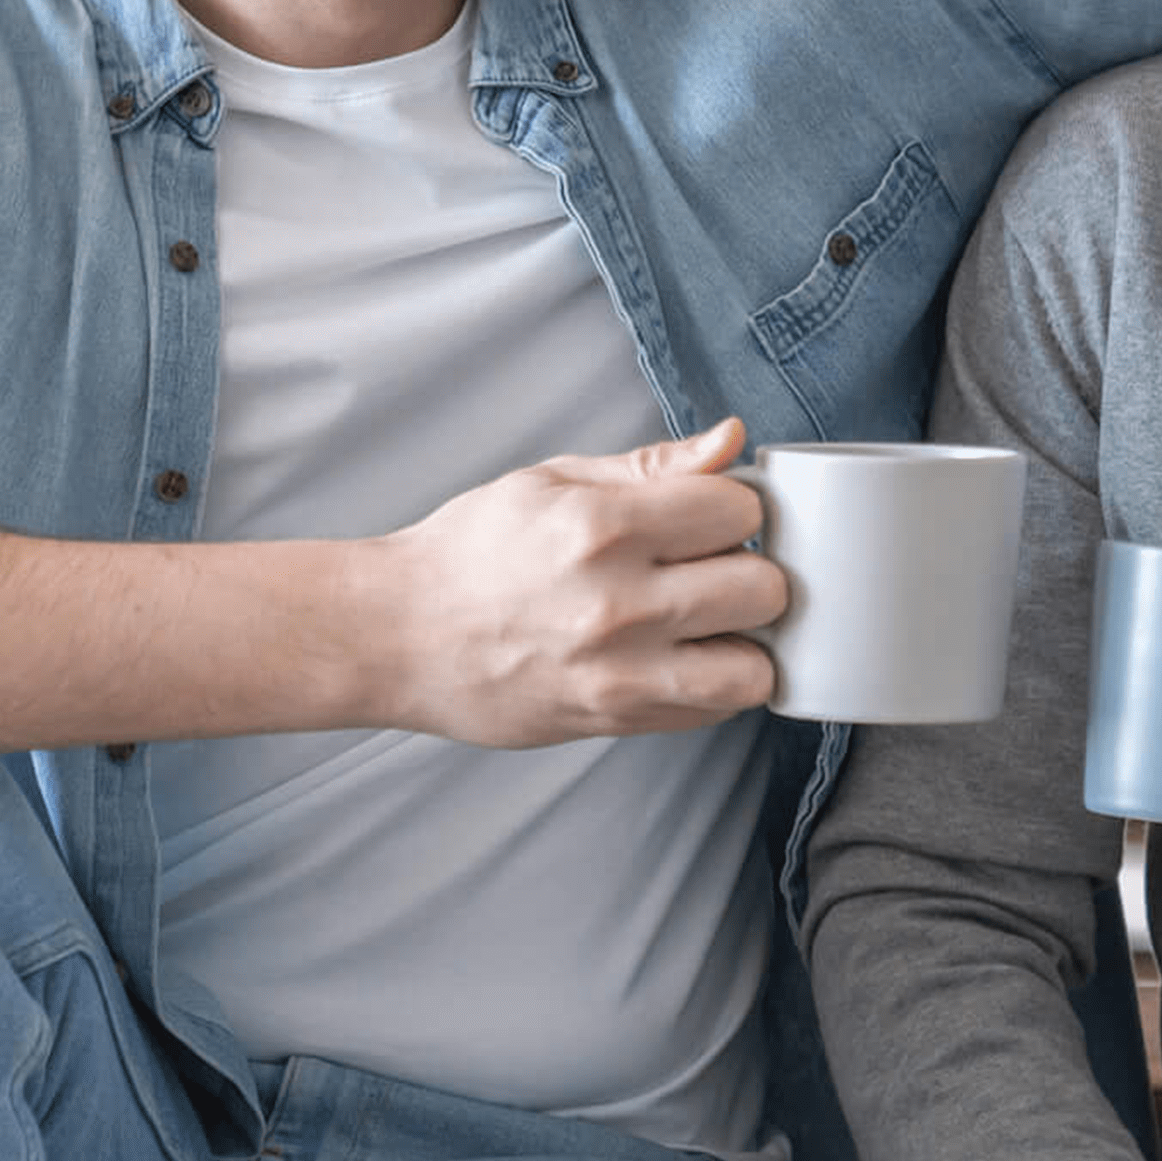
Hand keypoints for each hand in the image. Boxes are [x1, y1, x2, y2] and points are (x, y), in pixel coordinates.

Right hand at [374, 417, 784, 745]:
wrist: (398, 635)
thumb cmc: (472, 551)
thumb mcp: (553, 481)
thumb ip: (653, 466)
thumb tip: (732, 440)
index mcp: (601, 527)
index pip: (737, 510)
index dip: (734, 507)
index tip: (710, 514)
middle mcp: (617, 604)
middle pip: (763, 587)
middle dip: (751, 568)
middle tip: (714, 566)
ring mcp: (620, 673)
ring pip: (754, 667)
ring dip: (748, 639)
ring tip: (714, 620)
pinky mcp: (615, 721)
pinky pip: (713, 711)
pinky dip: (717, 683)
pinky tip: (686, 655)